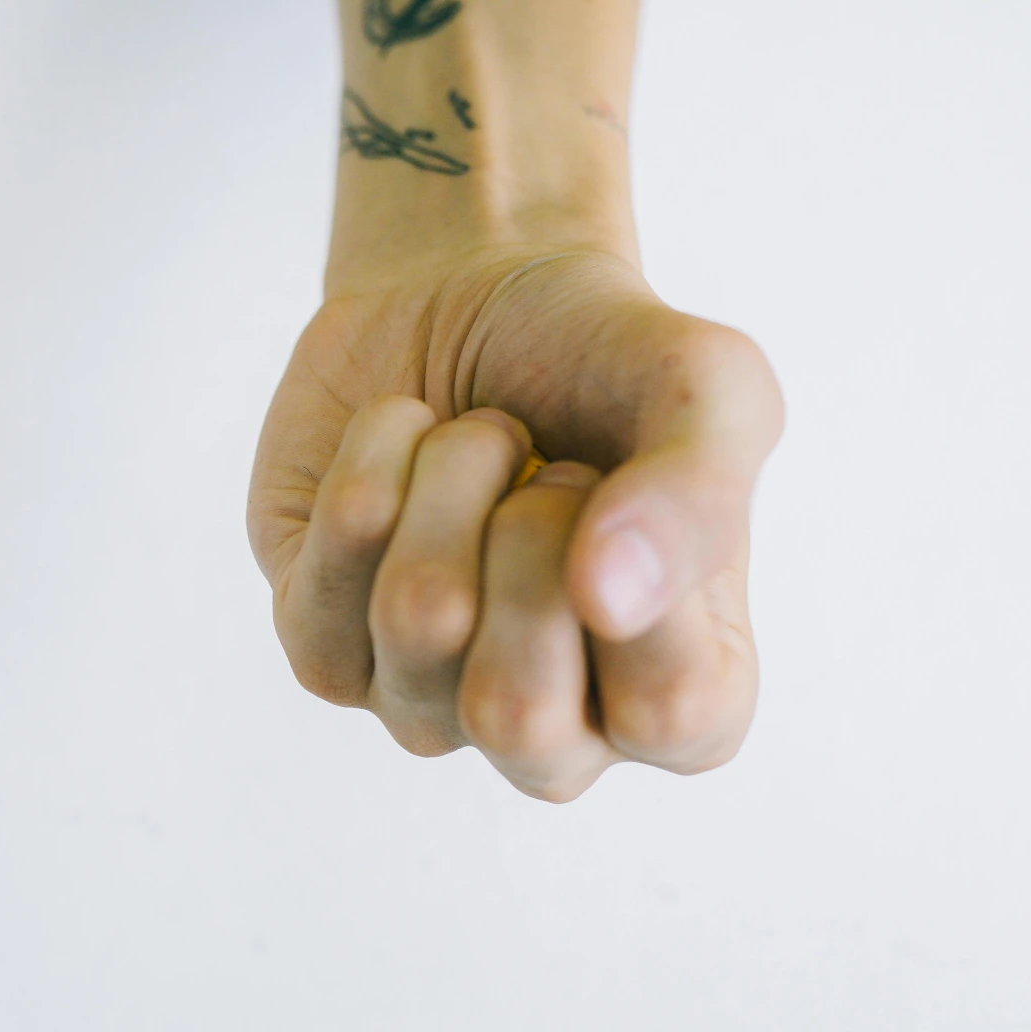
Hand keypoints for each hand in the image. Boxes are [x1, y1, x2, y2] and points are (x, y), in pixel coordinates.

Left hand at [249, 245, 782, 799]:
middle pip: (515, 710)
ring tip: (477, 444)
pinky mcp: (326, 658)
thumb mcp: (704, 388)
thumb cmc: (606, 365)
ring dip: (452, 479)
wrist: (470, 292)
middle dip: (528, 535)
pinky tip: (406, 448)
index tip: (626, 484)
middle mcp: (552, 739)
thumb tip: (609, 597)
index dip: (644, 570)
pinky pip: (325, 585)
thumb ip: (701, 491)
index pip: (670, 711)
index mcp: (681, 707)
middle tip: (543, 471)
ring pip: (420, 621)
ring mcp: (428, 709)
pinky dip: (372, 467)